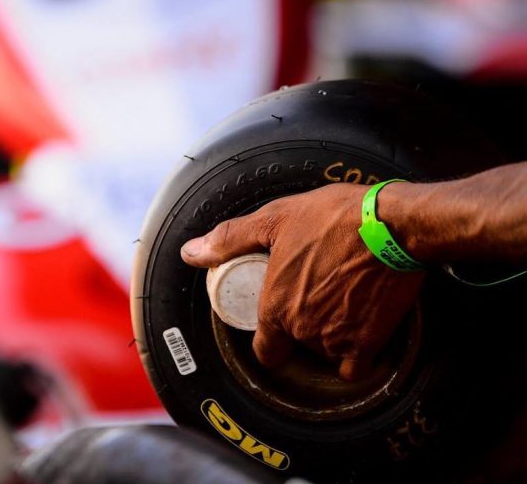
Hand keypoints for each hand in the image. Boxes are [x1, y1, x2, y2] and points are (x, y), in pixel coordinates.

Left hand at [181, 183, 424, 380]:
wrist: (392, 225)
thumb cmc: (332, 218)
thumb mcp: (275, 219)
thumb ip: (230, 239)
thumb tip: (190, 252)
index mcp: (276, 306)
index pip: (265, 350)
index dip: (270, 339)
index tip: (279, 322)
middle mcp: (303, 330)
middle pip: (297, 346)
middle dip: (302, 328)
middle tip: (314, 295)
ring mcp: (336, 340)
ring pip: (325, 353)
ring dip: (328, 335)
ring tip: (338, 299)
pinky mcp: (369, 342)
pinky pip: (355, 365)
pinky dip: (354, 352)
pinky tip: (357, 326)